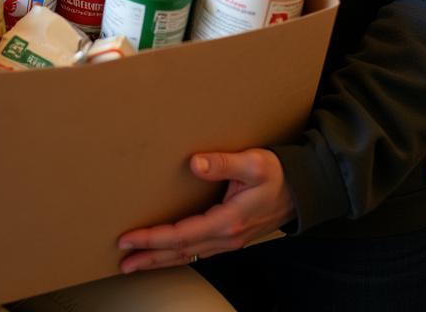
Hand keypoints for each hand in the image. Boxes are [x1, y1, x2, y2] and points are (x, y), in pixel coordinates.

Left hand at [117, 148, 294, 272]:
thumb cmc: (278, 174)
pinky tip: (167, 253)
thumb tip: (195, 163)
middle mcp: (226, 236)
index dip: (152, 238)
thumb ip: (223, 163)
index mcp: (227, 221)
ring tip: (137, 262)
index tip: (128, 239)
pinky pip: (198, 250)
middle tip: (123, 262)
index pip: (181, 235)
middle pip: (180, 251)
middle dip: (150, 257)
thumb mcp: (253, 163)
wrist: (303, 191)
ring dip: (161, 259)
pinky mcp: (230, 236)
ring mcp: (228, 239)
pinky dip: (178, 254)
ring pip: (188, 254)